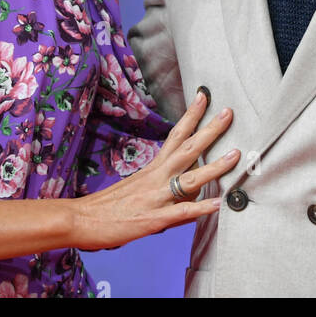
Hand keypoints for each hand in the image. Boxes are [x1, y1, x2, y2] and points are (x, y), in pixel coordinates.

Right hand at [68, 89, 238, 251]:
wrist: (80, 219)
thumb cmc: (107, 205)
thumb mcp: (138, 188)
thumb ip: (163, 184)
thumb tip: (188, 187)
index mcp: (152, 168)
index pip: (176, 135)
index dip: (191, 116)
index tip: (204, 96)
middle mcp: (156, 177)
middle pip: (187, 150)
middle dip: (210, 131)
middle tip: (228, 113)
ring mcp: (155, 197)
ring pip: (189, 179)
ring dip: (214, 167)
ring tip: (235, 156)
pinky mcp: (152, 219)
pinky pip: (180, 213)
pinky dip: (199, 208)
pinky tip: (217, 205)